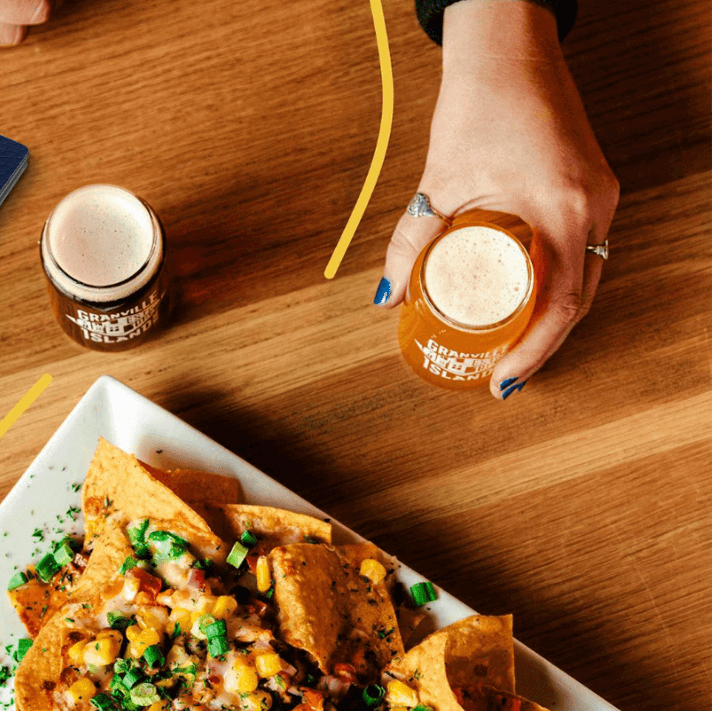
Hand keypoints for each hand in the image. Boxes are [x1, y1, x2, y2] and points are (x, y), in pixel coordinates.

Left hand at [377, 0, 618, 398]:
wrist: (510, 51)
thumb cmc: (482, 103)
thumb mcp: (439, 184)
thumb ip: (410, 244)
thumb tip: (388, 295)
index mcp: (562, 208)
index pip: (559, 305)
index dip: (533, 352)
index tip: (504, 381)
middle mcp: (593, 207)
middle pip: (579, 301)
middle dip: (542, 346)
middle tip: (505, 375)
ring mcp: (600, 198)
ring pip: (586, 280)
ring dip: (553, 320)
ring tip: (514, 349)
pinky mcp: (593, 190)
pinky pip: (584, 253)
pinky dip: (559, 287)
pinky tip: (528, 303)